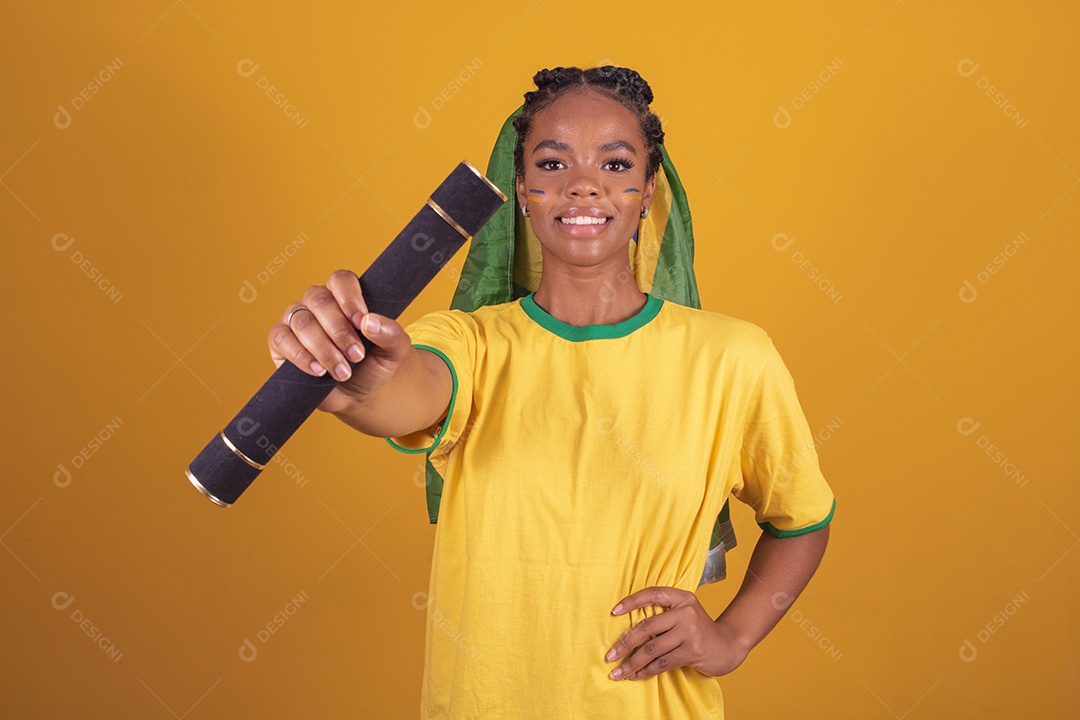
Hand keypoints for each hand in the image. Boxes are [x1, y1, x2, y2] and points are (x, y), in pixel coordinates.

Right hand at [267, 269, 413, 413]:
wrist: (356, 394)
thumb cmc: (373, 365)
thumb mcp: (393, 351)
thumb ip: (391, 334)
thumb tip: (369, 322)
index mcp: (344, 295)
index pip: (341, 280)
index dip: (349, 298)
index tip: (361, 322)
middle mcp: (317, 302)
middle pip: (321, 302)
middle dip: (340, 332)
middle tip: (356, 355)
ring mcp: (296, 318)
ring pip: (303, 323)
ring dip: (324, 349)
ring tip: (343, 371)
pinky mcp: (280, 340)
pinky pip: (282, 339)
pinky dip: (302, 357)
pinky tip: (319, 371)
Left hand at [605, 587, 749, 680]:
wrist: (729, 645)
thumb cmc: (700, 630)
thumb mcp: (686, 612)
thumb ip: (664, 613)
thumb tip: (628, 626)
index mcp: (682, 598)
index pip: (653, 594)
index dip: (632, 601)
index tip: (614, 612)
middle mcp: (686, 612)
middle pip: (647, 627)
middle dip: (625, 643)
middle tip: (610, 655)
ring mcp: (690, 632)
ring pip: (652, 649)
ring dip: (632, 662)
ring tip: (618, 672)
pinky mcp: (692, 651)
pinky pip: (662, 663)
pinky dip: (646, 671)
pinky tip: (636, 676)